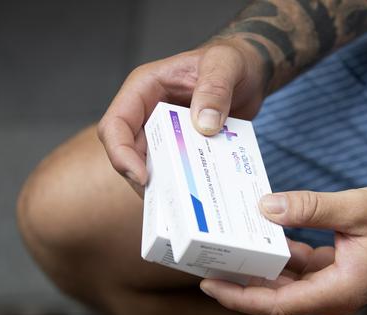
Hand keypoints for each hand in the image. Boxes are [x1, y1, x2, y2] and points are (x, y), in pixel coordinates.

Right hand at [97, 38, 267, 194]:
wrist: (250, 72)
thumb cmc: (232, 60)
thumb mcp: (226, 65)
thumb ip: (215, 89)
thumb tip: (204, 125)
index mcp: (145, 88)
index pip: (116, 124)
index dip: (121, 154)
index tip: (143, 176)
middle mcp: (147, 112)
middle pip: (127, 153)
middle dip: (142, 178)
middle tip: (170, 199)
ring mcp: (163, 132)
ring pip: (150, 166)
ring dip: (164, 185)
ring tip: (185, 203)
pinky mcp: (181, 147)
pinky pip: (175, 170)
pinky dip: (184, 183)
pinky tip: (200, 196)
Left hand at [200, 187, 366, 314]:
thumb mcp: (356, 208)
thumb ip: (311, 208)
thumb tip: (266, 208)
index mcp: (338, 290)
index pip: (277, 304)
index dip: (240, 297)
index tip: (209, 283)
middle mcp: (330, 296)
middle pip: (273, 298)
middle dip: (238, 283)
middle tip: (204, 262)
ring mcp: (330, 287)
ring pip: (283, 284)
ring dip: (255, 268)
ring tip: (224, 246)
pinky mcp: (330, 274)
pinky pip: (295, 270)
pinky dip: (277, 255)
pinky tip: (260, 232)